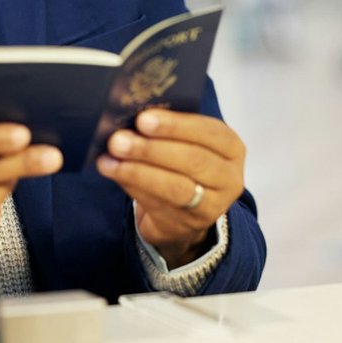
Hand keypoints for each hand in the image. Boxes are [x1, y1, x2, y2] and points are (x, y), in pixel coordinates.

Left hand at [97, 108, 245, 268]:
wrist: (186, 209)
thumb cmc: (183, 161)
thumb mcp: (187, 142)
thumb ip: (168, 129)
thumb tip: (130, 118)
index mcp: (231, 147)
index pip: (209, 132)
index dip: (176, 125)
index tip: (143, 118)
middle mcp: (229, 177)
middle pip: (193, 160)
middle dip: (152, 148)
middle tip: (118, 139)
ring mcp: (212, 205)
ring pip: (176, 187)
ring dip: (138, 171)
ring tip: (109, 159)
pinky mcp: (189, 225)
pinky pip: (159, 204)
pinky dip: (133, 186)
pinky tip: (114, 173)